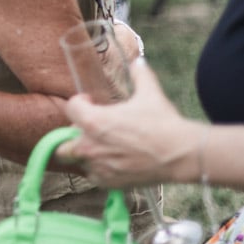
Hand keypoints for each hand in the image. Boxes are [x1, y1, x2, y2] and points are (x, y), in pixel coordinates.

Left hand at [60, 59, 201, 187]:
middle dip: (74, 134)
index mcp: (93, 122)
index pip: (70, 108)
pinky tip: (112, 161)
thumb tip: (138, 61)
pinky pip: (93, 176)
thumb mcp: (150, 92)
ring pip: (79, 160)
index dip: (80, 102)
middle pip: (63, 143)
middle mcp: (90, 146)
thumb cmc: (162, 123)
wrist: (181, 154)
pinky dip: (98, 170)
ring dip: (86, 153)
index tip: (91, 102)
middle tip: (93, 128)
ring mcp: (98, 167)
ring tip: (103, 145)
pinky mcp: (110, 182)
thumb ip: (139, 73)